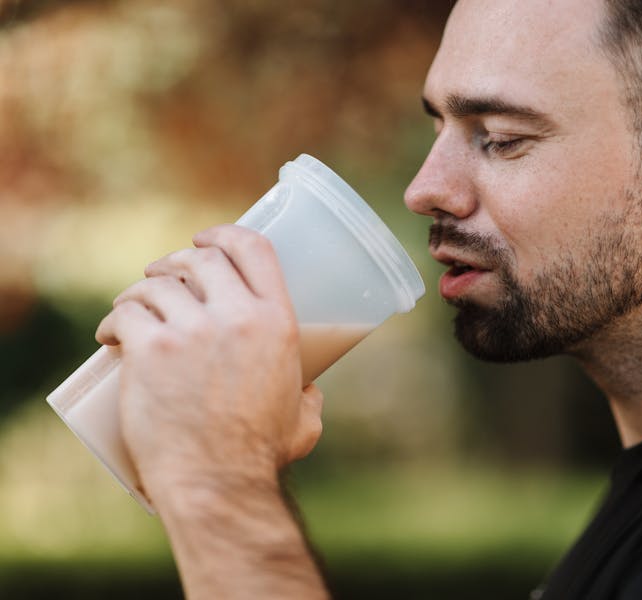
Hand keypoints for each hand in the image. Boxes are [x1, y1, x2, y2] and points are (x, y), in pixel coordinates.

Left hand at [96, 224, 323, 505]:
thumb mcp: (305, 418)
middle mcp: (237, 316)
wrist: (218, 481)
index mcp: (277, 322)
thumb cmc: (261, 455)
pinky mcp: (151, 350)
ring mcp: (192, 331)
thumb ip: (311, 397)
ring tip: (132, 308)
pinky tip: (110, 335)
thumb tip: (310, 391)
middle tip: (163, 278)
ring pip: (157, 284)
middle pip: (201, 258)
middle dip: (177, 261)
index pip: (254, 248)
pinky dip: (114, 320)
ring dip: (140, 290)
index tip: (205, 238)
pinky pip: (126, 313)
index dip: (225, 233)